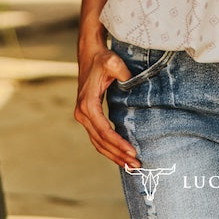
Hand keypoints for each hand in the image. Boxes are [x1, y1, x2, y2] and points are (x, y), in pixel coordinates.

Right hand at [74, 44, 140, 166]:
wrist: (90, 53)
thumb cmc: (102, 57)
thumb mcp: (113, 61)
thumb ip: (122, 72)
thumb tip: (130, 83)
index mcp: (88, 104)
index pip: (104, 131)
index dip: (118, 143)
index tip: (133, 152)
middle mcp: (82, 113)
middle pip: (101, 142)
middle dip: (118, 155)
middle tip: (136, 166)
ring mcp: (84, 116)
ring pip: (98, 143)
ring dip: (114, 155)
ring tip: (130, 166)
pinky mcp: (88, 116)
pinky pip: (98, 137)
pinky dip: (109, 148)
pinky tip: (121, 154)